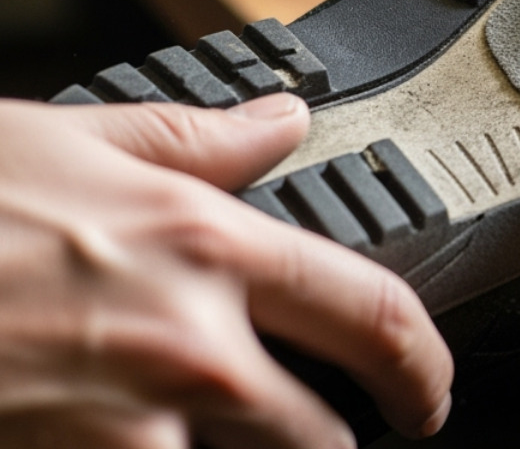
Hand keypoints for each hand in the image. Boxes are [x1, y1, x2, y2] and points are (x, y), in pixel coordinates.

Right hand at [0, 94, 451, 447]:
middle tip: (311, 429)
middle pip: (320, 437)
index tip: (426, 393)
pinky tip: (116, 436)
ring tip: (200, 429)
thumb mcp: (77, 141)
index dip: (425, 367)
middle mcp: (191, 350)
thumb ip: (201, 139)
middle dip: (324, 440)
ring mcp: (128, 427)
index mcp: (211, 251)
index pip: (377, 316)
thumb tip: (286, 119)